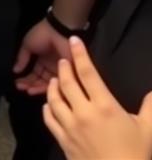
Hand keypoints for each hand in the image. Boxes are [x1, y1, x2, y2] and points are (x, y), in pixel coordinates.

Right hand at [14, 17, 70, 95]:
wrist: (58, 32)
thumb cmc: (42, 36)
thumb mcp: (27, 45)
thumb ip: (22, 58)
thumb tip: (15, 70)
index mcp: (41, 60)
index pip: (33, 73)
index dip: (25, 79)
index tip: (17, 83)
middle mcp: (50, 68)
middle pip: (39, 80)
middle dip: (29, 85)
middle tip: (21, 88)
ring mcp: (59, 72)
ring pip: (47, 84)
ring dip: (37, 88)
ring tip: (28, 90)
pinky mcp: (67, 75)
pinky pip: (57, 85)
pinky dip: (48, 88)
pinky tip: (38, 89)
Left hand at [44, 38, 151, 159]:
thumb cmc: (135, 155)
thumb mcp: (147, 130)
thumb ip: (150, 108)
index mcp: (104, 106)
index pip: (88, 73)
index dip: (80, 55)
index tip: (73, 40)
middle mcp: (83, 112)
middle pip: (67, 82)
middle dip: (64, 68)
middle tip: (63, 60)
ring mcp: (70, 126)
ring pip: (54, 99)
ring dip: (53, 86)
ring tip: (54, 80)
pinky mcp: (63, 140)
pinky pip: (49, 120)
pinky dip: (47, 109)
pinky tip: (48, 105)